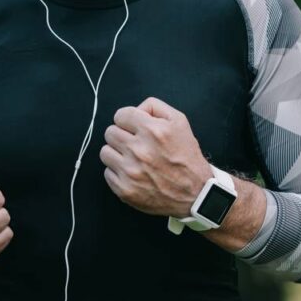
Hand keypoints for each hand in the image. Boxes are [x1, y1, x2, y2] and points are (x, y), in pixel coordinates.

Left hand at [100, 97, 212, 217]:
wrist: (195, 192)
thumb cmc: (187, 156)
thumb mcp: (179, 121)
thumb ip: (155, 107)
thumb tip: (136, 109)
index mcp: (152, 130)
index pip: (120, 115)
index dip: (127, 120)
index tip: (133, 127)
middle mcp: (139, 150)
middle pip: (110, 132)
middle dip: (121, 135)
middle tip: (134, 143)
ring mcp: (130, 171)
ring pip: (105, 152)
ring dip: (117, 153)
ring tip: (132, 158)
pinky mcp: (125, 189)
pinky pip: (107, 173)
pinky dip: (118, 172)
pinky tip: (133, 173)